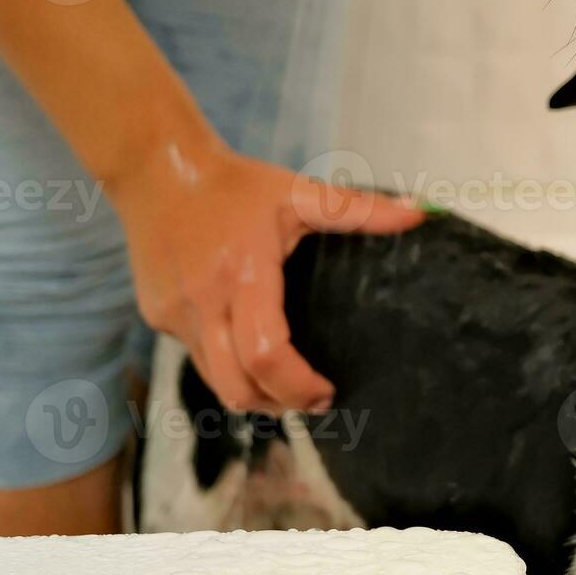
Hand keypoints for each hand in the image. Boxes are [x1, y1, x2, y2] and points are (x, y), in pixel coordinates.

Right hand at [115, 146, 423, 413]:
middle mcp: (204, 304)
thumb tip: (419, 214)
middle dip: (277, 405)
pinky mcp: (156, 316)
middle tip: (312, 400)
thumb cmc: (234, 183)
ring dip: (250, 390)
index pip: (265, 355)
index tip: (326, 392)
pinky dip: (224, 363)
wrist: (156, 169)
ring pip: (212, 379)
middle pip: (236, 387)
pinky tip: (245, 345)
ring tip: (284, 383)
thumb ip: (359, 210)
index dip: (296, 386)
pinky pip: (195, 355)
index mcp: (243, 275)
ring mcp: (173, 315)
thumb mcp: (299, 192)